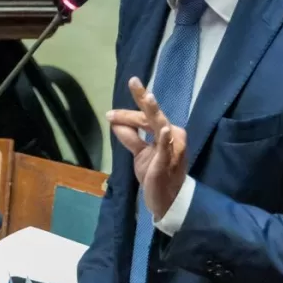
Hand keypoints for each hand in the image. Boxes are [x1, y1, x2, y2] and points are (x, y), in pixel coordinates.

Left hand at [107, 77, 187, 218]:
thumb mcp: (139, 153)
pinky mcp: (168, 162)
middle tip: (133, 81)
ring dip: (151, 112)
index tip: (110, 113)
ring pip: (157, 126)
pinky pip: (166, 149)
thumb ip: (130, 137)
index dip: (128, 113)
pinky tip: (163, 129)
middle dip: (143, 98)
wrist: (166, 200)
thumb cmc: (154, 174)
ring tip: (148, 97)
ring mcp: (172, 148)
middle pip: (153, 115)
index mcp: (166, 132)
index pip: (146, 117)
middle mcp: (172, 136)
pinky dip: (164, 139)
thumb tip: (115, 123)